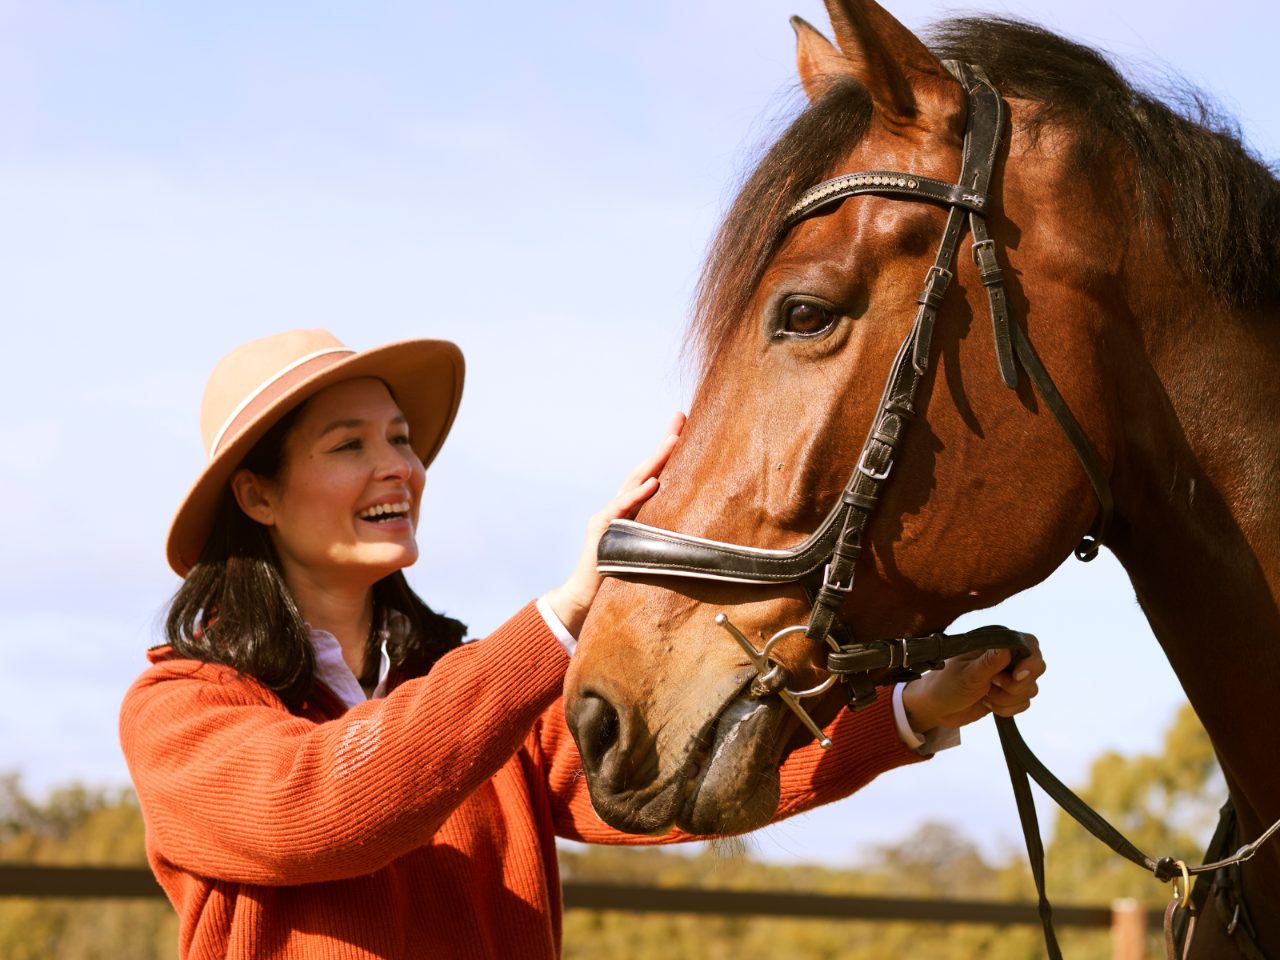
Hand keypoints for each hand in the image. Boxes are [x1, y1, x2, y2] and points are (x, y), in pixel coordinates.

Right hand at [544, 413, 685, 637]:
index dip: (668, 450)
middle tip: (680, 417)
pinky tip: (654, 482)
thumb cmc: (621, 577)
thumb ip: (663, 536)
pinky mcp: (601, 530)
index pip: (653, 474)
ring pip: (633, 482)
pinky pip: (621, 510)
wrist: (587, 598)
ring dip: (654, 461)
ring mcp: (608, 516)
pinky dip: (638, 496)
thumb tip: (699, 526)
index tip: (684, 425)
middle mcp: (619, 507)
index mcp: (633, 510)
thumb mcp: (649, 552)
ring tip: (673, 440)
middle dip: (663, 443)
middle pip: (644, 469)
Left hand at [900, 633, 1044, 732]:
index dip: (1030, 661)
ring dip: (1007, 699)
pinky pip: (1023, 704)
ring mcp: (1009, 677)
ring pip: (1030, 690)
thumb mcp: (966, 674)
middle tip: (991, 686)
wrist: (937, 707)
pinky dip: (1006, 709)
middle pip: (1035, 669)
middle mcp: (1006, 658)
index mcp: (995, 644)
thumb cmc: (946, 684)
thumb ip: (988, 663)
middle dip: (1015, 686)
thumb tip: (1006, 648)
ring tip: (984, 696)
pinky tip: (987, 703)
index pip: (1029, 644)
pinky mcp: (1008, 695)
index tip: (1017, 676)